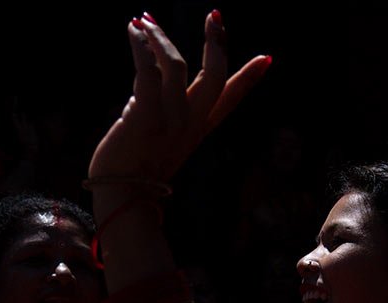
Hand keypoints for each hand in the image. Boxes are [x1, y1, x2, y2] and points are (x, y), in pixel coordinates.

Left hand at [88, 12, 270, 187]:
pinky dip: (140, 47)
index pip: (229, 100)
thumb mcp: (154, 137)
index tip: (266, 58)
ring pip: (177, 66)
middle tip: (215, 15)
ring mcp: (170, 121)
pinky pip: (147, 72)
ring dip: (160, 37)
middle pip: (215, 77)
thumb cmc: (132, 171)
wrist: (121, 199)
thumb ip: (158, 109)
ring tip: (143, 20)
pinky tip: (133, 31)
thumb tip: (148, 79)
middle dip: (217, 43)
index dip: (249, 78)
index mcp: (197, 130)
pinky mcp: (146, 118)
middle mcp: (189, 124)